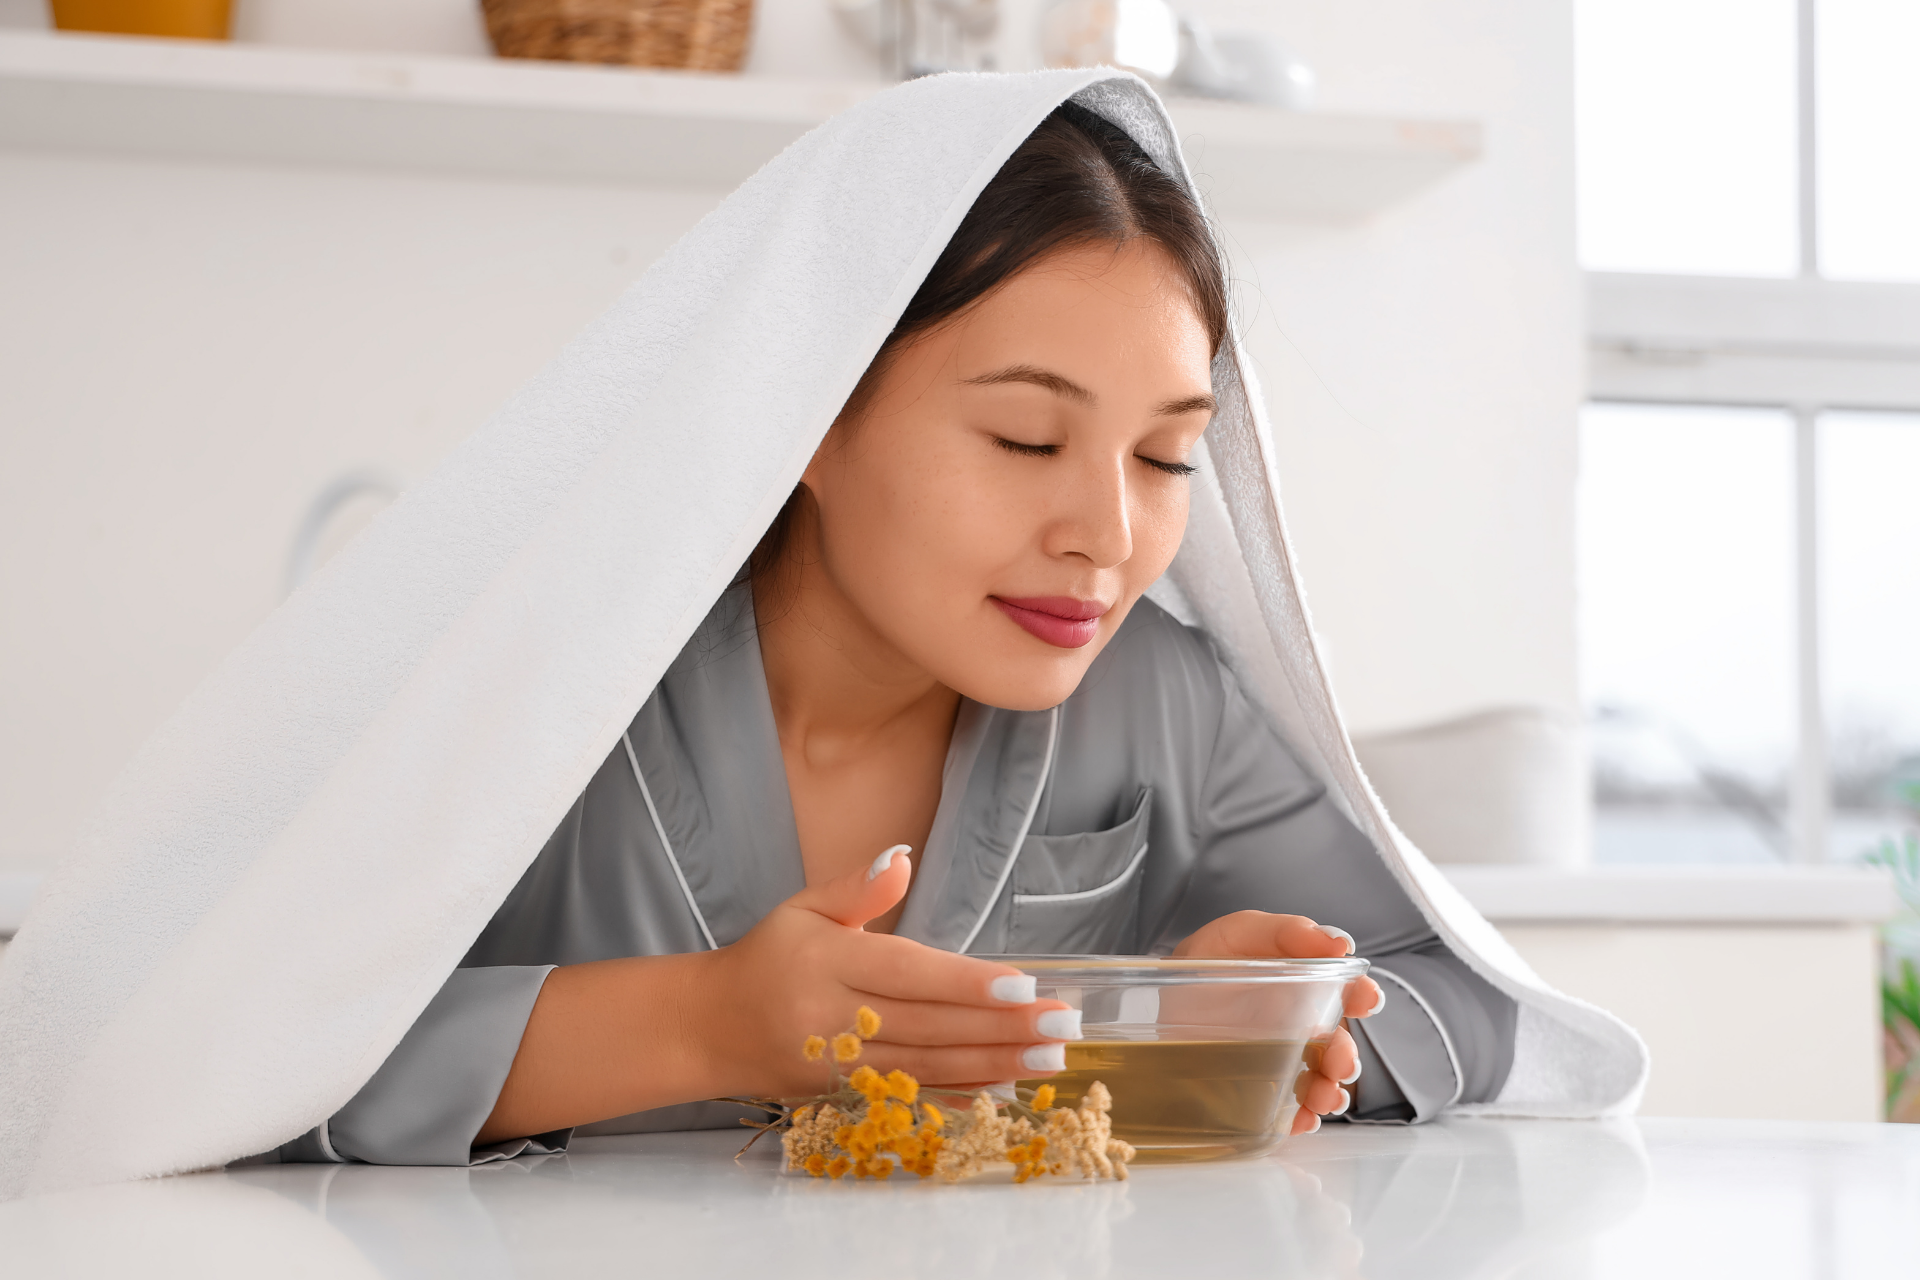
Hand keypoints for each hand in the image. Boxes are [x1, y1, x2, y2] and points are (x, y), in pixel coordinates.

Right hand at [692, 845, 1080, 1095]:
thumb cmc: (765, 958)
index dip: (967, 983)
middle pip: (928, 1026)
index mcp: (825, 962)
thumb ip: (857, 889)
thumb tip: (902, 858)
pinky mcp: (840, 1097)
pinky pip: (909, 1096)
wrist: (706, 1028)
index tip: (1025, 987)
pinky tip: (1002, 1086)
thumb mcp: (803, 908)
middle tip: (1061, 1027)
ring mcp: (836, 1066)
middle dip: (1001, 1028)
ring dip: (993, 1064)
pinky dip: (958, 1093)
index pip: (908, 974)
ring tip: (1047, 1058)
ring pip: (925, 1068)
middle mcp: (831, 1018)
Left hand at [1173, 910, 1384, 1134]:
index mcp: (1304, 985)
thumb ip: (1287, 932)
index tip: (1365, 1000)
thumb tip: (1337, 944)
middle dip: (1346, 1056)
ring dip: (1329, 1092)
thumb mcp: (1241, 932)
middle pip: (1337, 1045)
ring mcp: (1281, 1059)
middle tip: (1340, 1062)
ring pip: (1319, 1081)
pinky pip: (1288, 1110)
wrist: (1163, 995)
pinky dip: (1299, 1118)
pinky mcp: (1260, 1089)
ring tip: (1322, 1096)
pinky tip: (1299, 1118)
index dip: (1361, 995)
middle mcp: (1300, 1025)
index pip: (1346, 992)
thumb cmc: (1207, 959)